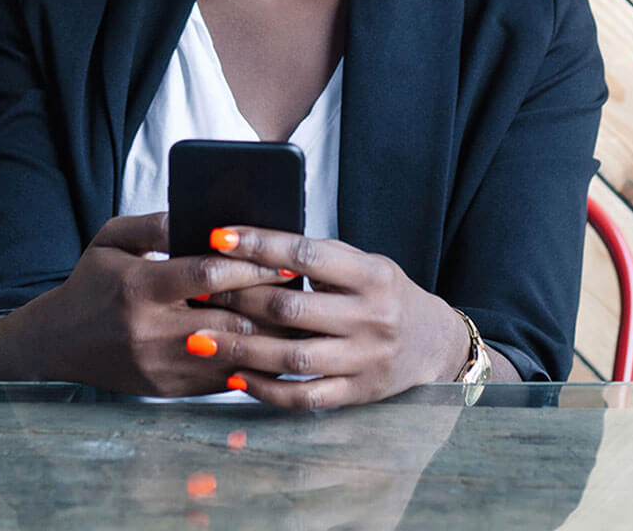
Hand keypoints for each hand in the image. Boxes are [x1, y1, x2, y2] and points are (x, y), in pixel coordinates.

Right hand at [26, 212, 294, 395]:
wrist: (58, 343)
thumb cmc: (92, 282)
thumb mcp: (111, 238)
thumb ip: (155, 223)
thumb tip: (199, 213)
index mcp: (139, 288)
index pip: (208, 276)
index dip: (251, 267)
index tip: (283, 259)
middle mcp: (150, 331)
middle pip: (228, 321)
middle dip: (269, 306)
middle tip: (303, 291)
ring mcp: (159, 366)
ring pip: (230, 356)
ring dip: (267, 339)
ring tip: (297, 319)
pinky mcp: (167, 389)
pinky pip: (219, 380)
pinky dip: (249, 362)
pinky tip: (271, 345)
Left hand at [190, 227, 470, 408]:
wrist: (432, 341)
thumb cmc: (383, 293)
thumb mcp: (363, 264)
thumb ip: (318, 259)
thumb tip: (252, 247)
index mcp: (370, 274)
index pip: (307, 254)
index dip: (260, 244)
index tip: (219, 237)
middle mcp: (370, 316)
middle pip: (292, 308)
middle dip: (239, 298)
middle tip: (200, 290)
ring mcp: (364, 358)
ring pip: (293, 357)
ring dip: (241, 347)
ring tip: (200, 337)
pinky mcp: (357, 393)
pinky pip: (305, 397)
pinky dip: (265, 390)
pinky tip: (233, 377)